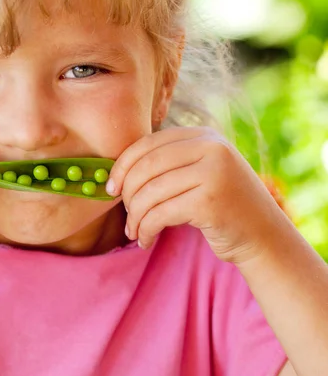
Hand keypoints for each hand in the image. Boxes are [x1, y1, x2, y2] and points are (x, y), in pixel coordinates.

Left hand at [106, 127, 288, 263]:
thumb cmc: (221, 206)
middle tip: (125, 214)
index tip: (111, 188)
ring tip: (134, 231)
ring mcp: (213, 173)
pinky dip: (145, 230)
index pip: (149, 143)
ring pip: (150, 192)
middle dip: (127, 193)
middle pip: (146, 166)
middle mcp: (211, 148)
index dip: (123, 165)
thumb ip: (169, 164)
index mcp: (204, 135)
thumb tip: (116, 172)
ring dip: (135, 217)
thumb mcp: (199, 173)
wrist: (264, 237)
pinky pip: (160, 214)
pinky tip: (145, 240)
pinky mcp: (210, 202)